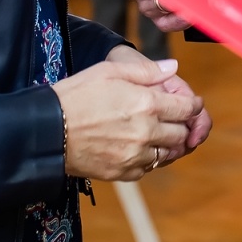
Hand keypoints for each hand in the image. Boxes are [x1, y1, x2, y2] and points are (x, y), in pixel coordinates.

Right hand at [52, 56, 203, 179]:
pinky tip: (140, 146)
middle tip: (174, 117)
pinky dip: (150, 158)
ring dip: (169, 142)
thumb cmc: (77, 95)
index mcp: (147, 104)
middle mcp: (146, 132)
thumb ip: (146, 71)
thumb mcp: (110, 70)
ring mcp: (136, 155)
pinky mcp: (124, 172)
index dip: (193, 104)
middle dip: (183, 124)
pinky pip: (150, 167)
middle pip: (182, 132)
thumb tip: (173, 68)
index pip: (187, 108)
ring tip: (157, 132)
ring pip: (169, 152)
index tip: (190, 103)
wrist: (49, 130)